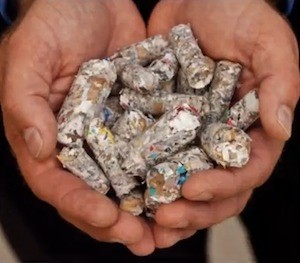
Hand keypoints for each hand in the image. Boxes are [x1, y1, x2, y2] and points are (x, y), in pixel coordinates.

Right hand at [0, 0, 154, 255]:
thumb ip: (25, 104)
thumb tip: (38, 149)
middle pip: (97, 193)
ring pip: (128, 181)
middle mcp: (82, 143)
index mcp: (49, 136)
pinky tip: (184, 189)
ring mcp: (112, 134)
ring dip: (147, 208)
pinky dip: (165, 173)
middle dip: (118, 221)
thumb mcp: (30, 58)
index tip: (108, 219)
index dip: (81, 206)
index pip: (59, 184)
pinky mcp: (139, 119)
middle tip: (144, 242)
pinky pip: (152, 151)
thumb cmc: (53, 22)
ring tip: (169, 230)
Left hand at [148, 0, 299, 247]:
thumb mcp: (267, 41)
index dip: (225, 186)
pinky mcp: (163, 125)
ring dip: (167, 205)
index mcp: (251, 125)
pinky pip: (154, 157)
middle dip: (194, 208)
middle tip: (165, 219)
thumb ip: (282, 84)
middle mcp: (222, 137)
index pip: (247, 169)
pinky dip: (144, 178)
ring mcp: (192, 134)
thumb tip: (282, 130)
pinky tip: (128, 193)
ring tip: (145, 219)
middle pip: (216, 187)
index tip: (194, 190)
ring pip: (184, 181)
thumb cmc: (237, 11)